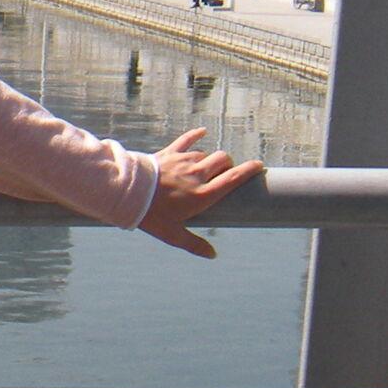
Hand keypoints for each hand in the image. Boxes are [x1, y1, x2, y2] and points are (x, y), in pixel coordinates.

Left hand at [138, 127, 262, 258]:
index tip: (259, 166)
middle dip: (228, 164)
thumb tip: (212, 255)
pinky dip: (195, 135)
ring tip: (205, 168)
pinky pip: (186, 140)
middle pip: (223, 160)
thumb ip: (194, 244)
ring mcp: (183, 161)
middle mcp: (197, 175)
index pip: (233, 178)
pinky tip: (202, 132)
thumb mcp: (173, 234)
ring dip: (209, 159)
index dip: (249, 170)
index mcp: (203, 195)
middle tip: (224, 173)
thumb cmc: (152, 216)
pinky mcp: (169, 153)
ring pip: (205, 153)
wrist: (128, 193)